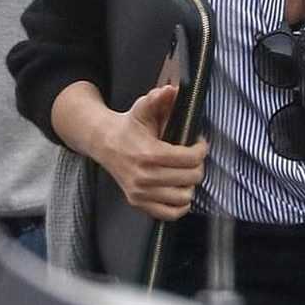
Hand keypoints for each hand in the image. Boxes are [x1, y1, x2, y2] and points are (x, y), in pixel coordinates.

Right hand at [93, 84, 207, 221]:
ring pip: (183, 197)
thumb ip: (157, 99)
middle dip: (197, 165)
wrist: (104, 142)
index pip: (189, 158)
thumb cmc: (128, 127)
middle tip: (193, 157)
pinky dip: (179, 205)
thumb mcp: (142, 108)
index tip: (199, 143)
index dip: (201, 149)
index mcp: (148, 153)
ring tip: (185, 172)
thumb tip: (170, 90)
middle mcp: (144, 177)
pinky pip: (169, 213)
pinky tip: (179, 189)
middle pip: (190, 177)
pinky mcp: (138, 203)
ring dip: (189, 184)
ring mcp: (141, 193)